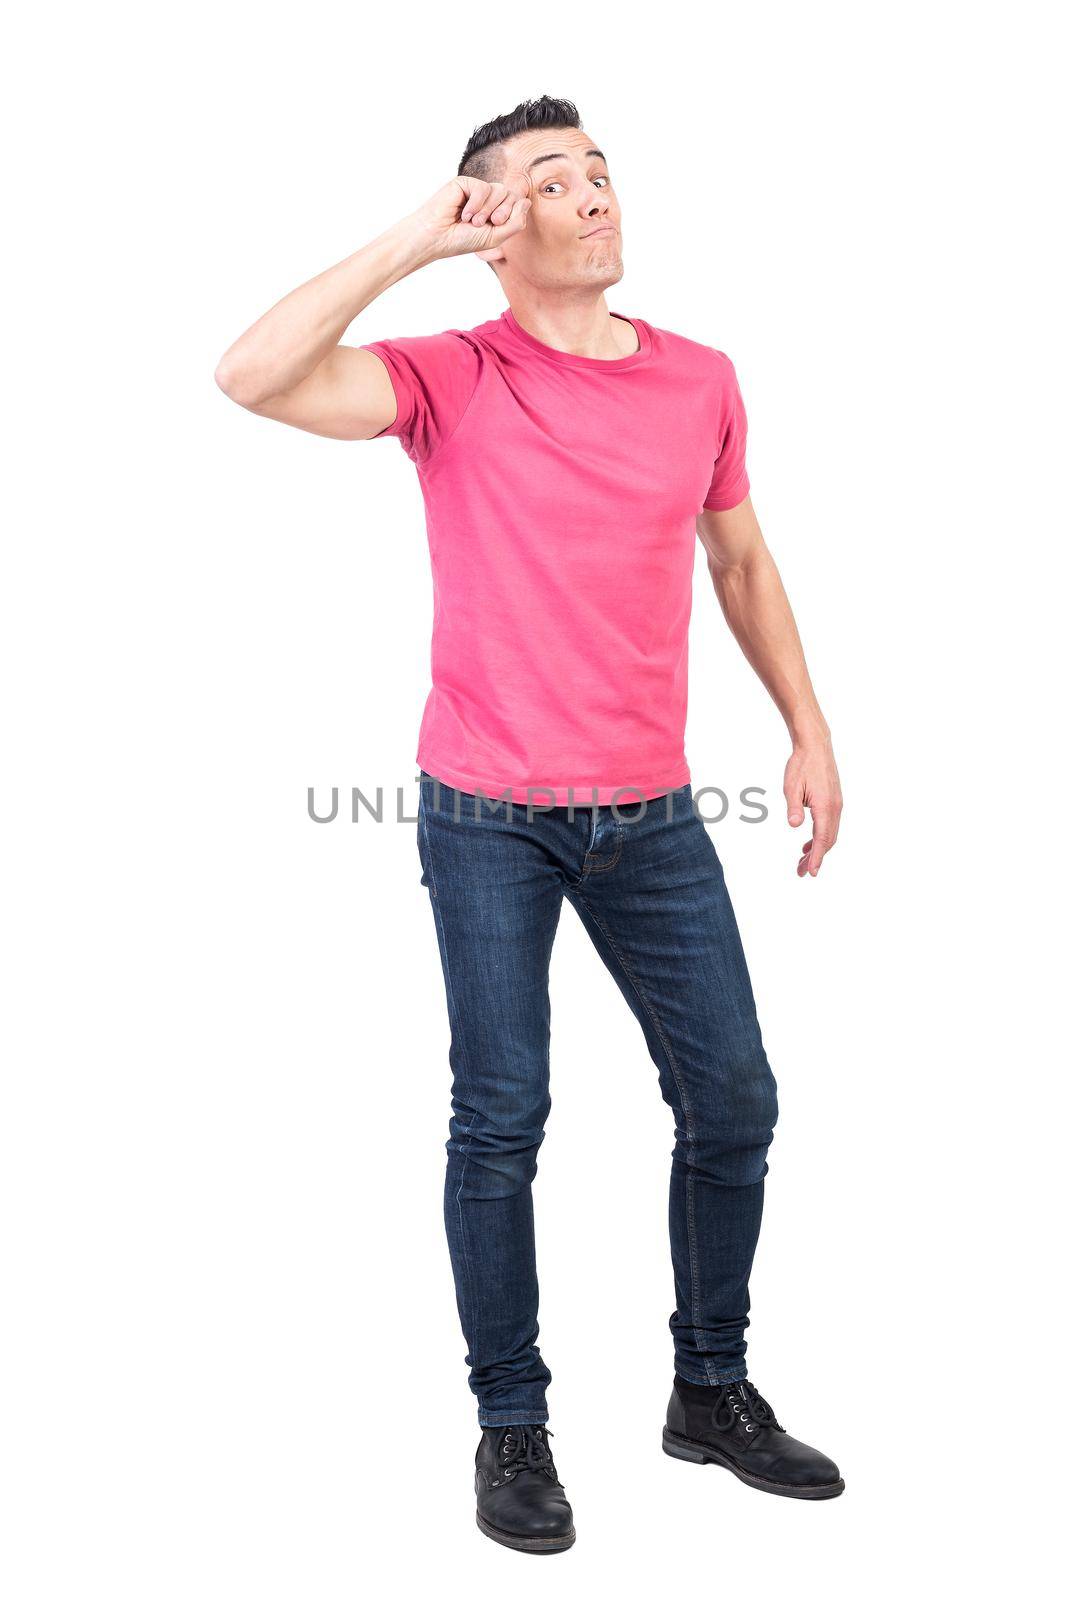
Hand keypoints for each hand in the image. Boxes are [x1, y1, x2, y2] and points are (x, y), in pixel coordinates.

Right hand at [405, 175, 530, 261]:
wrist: (436, 238)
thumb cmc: (462, 240)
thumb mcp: (495, 237)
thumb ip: (515, 222)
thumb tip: (527, 200)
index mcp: (495, 211)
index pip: (517, 203)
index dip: (513, 213)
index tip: (497, 225)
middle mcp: (487, 199)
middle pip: (510, 194)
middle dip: (502, 212)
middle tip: (486, 224)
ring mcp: (476, 190)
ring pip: (499, 189)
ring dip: (488, 210)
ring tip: (473, 222)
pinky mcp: (464, 182)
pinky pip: (482, 187)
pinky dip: (476, 204)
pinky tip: (463, 214)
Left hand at [784, 736, 842, 877]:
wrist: (815, 746)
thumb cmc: (801, 765)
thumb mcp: (791, 787)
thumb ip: (794, 807)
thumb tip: (794, 825)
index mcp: (825, 806)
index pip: (822, 839)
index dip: (817, 857)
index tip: (811, 872)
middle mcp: (835, 808)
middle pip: (828, 840)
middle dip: (816, 858)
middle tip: (801, 872)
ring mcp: (836, 805)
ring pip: (830, 834)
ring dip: (818, 849)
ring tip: (803, 861)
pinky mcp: (834, 801)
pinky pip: (829, 825)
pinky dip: (821, 837)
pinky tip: (808, 843)